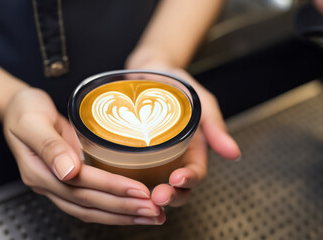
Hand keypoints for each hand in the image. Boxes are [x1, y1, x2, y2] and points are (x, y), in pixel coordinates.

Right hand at [3, 87, 164, 224]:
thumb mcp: (31, 121)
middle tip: (155, 210)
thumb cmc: (25, 110)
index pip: (80, 185)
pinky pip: (91, 200)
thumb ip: (49, 145)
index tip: (140, 191)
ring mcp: (60, 184)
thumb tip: (67, 170)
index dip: (111, 189)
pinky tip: (133, 207)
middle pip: (89, 204)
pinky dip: (114, 207)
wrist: (19, 108)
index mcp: (39, 171)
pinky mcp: (70, 180)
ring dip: (123, 214)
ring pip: (92, 209)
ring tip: (151, 215)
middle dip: (124, 208)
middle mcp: (50, 183)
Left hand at [126, 62, 240, 207]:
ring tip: (140, 197)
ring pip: (156, 185)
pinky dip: (130, 181)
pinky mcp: (135, 152)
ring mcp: (155, 157)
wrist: (150, 71)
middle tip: (157, 197)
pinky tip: (121, 184)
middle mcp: (176, 158)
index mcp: (194, 149)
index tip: (177, 180)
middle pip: (177, 187)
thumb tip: (234, 154)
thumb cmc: (178, 84)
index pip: (196, 173)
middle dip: (170, 196)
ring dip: (150, 195)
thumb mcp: (201, 101)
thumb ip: (215, 125)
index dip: (190, 180)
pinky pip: (134, 170)